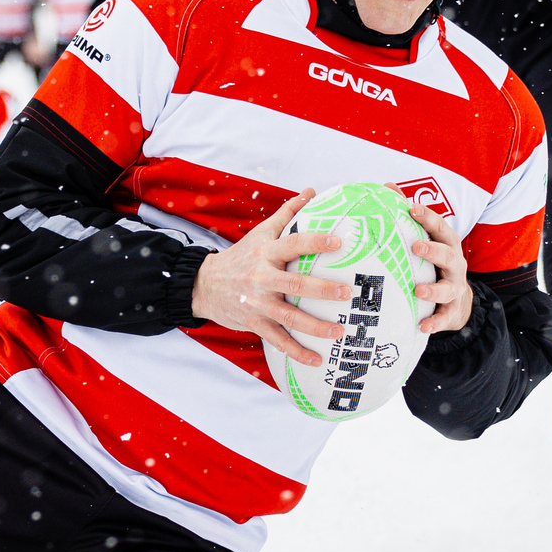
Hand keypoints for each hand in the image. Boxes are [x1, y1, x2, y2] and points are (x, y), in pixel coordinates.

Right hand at [191, 191, 345, 366]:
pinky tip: (317, 359)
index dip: (314, 242)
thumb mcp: (261, 233)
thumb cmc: (241, 256)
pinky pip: (278, 340)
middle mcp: (262, 278)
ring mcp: (258, 303)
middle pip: (294, 284)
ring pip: (289, 317)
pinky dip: (297, 351)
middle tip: (347, 292)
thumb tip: (312, 192)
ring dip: (315, 326)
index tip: (338, 241)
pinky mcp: (255, 323)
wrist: (204, 285)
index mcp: (265, 253)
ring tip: (340, 330)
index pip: (292, 244)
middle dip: (321, 289)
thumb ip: (287, 213)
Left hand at [405, 202, 473, 333]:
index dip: (427, 216)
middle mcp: (455, 264)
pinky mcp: (452, 311)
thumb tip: (387, 185)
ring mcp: (455, 288)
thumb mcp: (425, 238)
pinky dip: (435, 322)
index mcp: (446, 244)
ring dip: (434, 289)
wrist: (456, 300)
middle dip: (434, 250)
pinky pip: (445, 317)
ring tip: (418, 290)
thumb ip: (409, 214)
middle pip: (448, 255)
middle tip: (416, 246)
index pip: (440, 227)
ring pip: (448, 288)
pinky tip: (422, 326)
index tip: (411, 207)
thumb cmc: (433, 262)